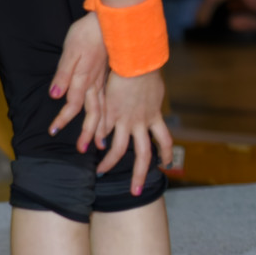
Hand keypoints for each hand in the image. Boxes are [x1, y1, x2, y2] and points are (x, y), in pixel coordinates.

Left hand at [47, 13, 108, 149]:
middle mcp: (96, 83)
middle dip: (88, 132)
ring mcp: (106, 80)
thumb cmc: (87, 33)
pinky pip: (111, 101)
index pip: (72, 104)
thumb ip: (63, 75)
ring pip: (105, 109)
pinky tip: (112, 120)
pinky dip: (111, 115)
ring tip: (101, 143)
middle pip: (93, 112)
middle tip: (82, 149)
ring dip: (101, 127)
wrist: (111, 19)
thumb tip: (54, 96)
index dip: (63, 118)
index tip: (53, 131)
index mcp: (84, 78)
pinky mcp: (111, 76)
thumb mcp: (70, 51)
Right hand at [92, 69, 172, 197]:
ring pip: (120, 149)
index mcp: (155, 117)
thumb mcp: (155, 90)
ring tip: (102, 173)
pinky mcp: (112, 113)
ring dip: (110, 163)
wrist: (138, 63)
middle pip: (144, 155)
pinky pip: (103, 133)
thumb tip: (150, 104)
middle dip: (139, 175)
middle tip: (135, 192)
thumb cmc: (147, 71)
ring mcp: (127, 120)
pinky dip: (96, 140)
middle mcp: (142, 123)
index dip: (166, 154)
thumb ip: (150, 102)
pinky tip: (89, 147)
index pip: (165, 141)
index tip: (165, 164)